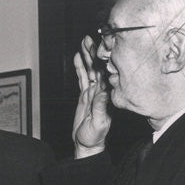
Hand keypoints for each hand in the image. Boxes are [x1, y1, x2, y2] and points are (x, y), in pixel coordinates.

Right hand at [72, 35, 110, 157]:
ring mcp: (93, 92)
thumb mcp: (98, 123)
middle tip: (88, 39)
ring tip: (84, 43)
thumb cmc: (94, 137)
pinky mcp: (85, 96)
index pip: (103, 73)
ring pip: (89, 70)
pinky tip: (79, 57)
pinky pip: (82, 78)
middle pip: (96, 68)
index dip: (101, 59)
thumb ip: (100, 107)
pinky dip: (81, 67)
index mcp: (105, 95)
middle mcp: (101, 91)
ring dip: (87, 56)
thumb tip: (103, 91)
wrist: (87, 144)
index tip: (99, 47)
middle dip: (93, 52)